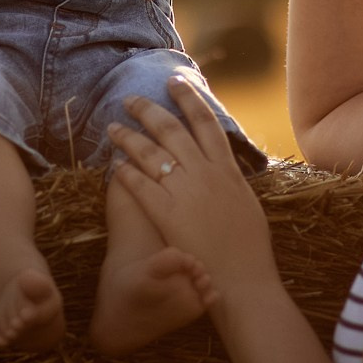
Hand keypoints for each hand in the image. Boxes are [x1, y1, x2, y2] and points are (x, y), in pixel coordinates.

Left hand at [108, 78, 279, 294]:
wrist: (243, 279)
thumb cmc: (250, 247)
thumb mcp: (246, 202)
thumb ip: (231, 180)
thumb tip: (224, 165)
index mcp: (227, 169)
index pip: (205, 123)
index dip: (188, 99)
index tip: (174, 82)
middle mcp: (206, 174)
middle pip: (172, 131)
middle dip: (148, 110)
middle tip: (130, 99)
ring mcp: (186, 193)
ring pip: (152, 154)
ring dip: (129, 137)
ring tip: (113, 127)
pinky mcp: (168, 214)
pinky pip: (141, 186)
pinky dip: (127, 172)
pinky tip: (115, 165)